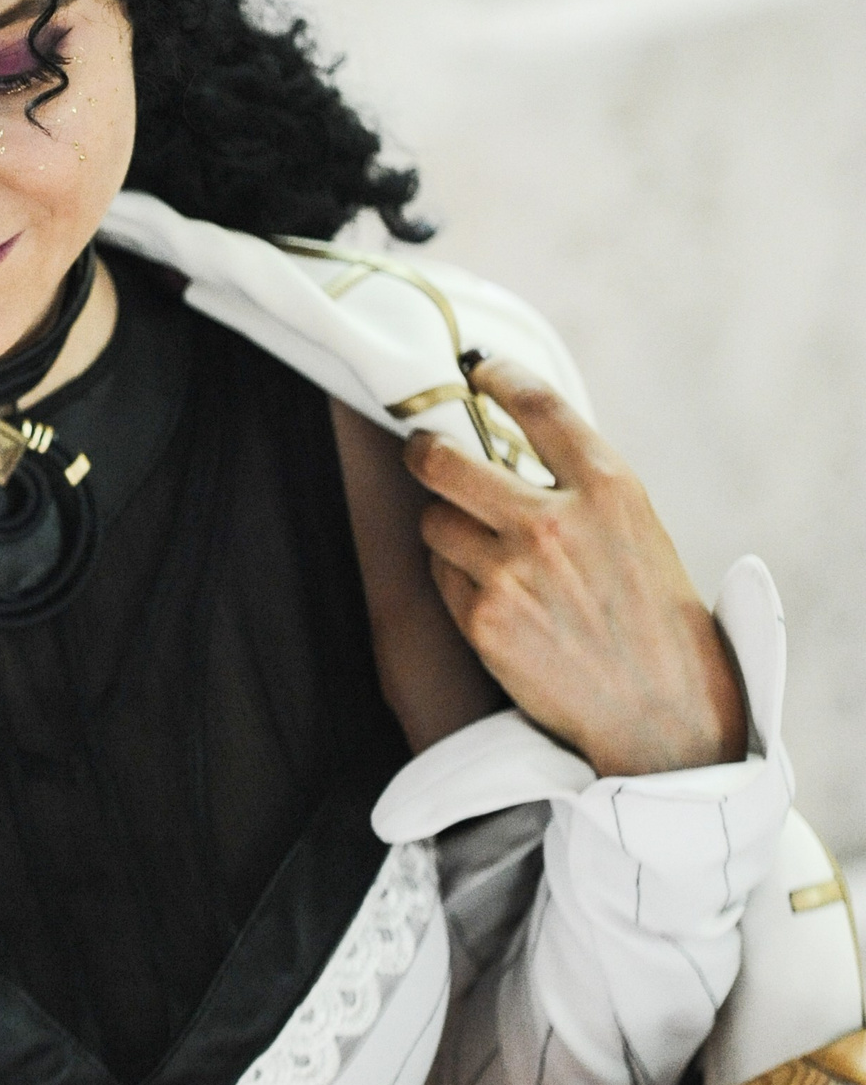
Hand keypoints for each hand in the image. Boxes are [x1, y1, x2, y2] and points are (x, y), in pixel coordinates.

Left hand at [404, 360, 747, 777]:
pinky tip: (492, 597)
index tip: (478, 370)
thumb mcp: (637, 531)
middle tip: (422, 451)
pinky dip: (455, 578)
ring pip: (434, 520)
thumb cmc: (655, 622)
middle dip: (424, 451)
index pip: (536, 404)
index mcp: (608, 487)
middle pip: (444, 459)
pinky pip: (441, 575)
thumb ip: (580, 489)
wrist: (662, 715)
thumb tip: (512, 451)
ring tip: (477, 546)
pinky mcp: (484, 617)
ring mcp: (512, 569)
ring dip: (446, 527)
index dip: (497, 375)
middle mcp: (554, 520)